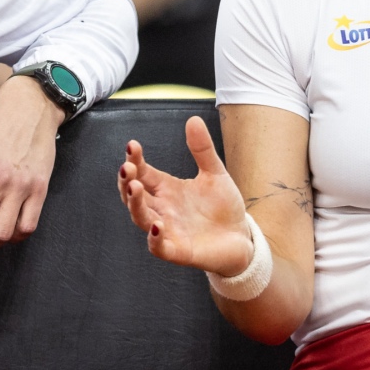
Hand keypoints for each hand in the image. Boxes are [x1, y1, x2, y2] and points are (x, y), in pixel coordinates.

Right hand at [119, 116, 253, 277]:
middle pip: (134, 196)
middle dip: (126, 181)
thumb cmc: (224, 208)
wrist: (242, 238)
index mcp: (167, 190)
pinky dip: (154, 238)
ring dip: (134, 204)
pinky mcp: (179, 251)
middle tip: (126, 167)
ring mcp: (168, 230)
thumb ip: (202, 149)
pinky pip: (159, 247)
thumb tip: (193, 119)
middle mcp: (162, 209)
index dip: (135, 160)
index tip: (132, 145)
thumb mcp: (215, 173)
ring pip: (141, 219)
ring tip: (134, 187)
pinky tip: (157, 225)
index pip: (143, 173)